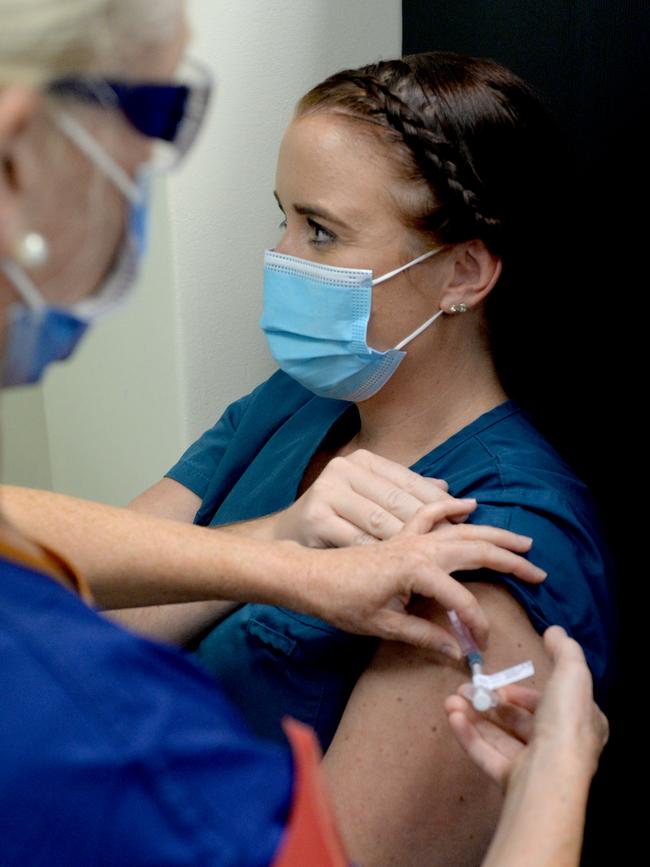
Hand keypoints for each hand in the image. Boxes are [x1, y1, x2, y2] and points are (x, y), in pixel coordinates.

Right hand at [272, 448, 457, 546]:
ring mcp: (328, 493)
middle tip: (460, 543)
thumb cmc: (335, 520)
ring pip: (382, 524)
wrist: (284, 540)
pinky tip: (404, 575)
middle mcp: (343, 470)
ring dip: (412, 546)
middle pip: (398, 502)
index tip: (466, 516)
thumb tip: (446, 487)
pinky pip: (361, 544)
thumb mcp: (369, 498)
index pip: (409, 481)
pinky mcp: (317, 520)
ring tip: (441, 561)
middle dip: (433, 524)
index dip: (439, 501)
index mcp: (361, 460)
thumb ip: (403, 492)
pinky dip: (384, 560)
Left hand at [290, 497, 546, 654]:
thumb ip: (424, 636)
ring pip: (461, 530)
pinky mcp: (401, 535)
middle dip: (509, 561)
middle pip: (474, 551)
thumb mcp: (382, 626)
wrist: (309, 577)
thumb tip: (458, 652)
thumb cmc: (341, 603)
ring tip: (521, 541)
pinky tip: (467, 502)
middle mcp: (419, 548)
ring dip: (493, 534)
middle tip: (538, 572)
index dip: (475, 623)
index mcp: (416, 572)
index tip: (481, 645)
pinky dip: (449, 506)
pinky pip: (430, 514)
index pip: (461, 599)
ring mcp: (410, 537)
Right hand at [444, 626, 608, 788]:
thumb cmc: (565, 721)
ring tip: (451, 700)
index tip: (504, 682)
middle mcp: (558, 748)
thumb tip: (555, 630)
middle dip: (492, 702)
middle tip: (468, 689)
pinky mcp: (510, 780)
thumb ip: (564, 651)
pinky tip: (452, 716)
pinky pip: (485, 755)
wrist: (550, 772)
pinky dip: (468, 735)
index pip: (551, 706)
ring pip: (499, 738)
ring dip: (474, 715)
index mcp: (580, 726)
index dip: (526, 693)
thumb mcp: (572, 675)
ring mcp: (533, 767)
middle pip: (520, 722)